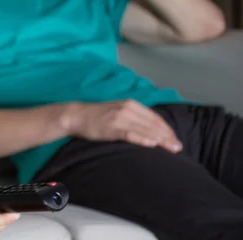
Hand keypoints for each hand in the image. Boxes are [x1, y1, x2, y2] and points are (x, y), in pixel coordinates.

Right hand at [66, 100, 182, 152]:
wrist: (76, 116)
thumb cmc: (98, 117)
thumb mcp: (118, 112)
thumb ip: (134, 118)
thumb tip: (151, 131)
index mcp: (131, 104)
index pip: (154, 117)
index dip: (167, 129)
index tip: (176, 140)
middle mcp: (128, 109)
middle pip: (152, 124)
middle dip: (167, 136)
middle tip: (178, 147)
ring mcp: (119, 118)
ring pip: (145, 129)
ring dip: (160, 139)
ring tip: (171, 148)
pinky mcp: (111, 127)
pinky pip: (130, 133)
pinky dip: (142, 138)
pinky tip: (151, 144)